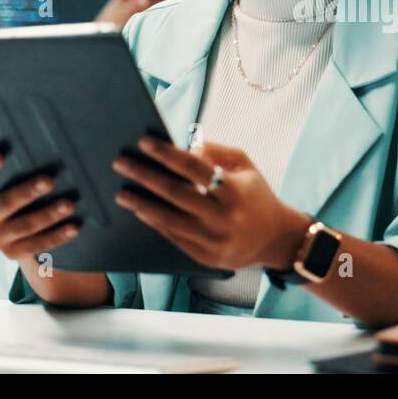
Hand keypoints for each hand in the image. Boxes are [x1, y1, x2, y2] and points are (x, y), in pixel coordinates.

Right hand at [0, 154, 79, 260]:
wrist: (28, 237)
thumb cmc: (29, 198)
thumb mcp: (21, 185)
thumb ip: (28, 171)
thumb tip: (59, 153)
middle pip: (5, 203)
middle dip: (27, 192)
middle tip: (48, 181)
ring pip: (24, 225)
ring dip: (48, 214)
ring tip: (68, 205)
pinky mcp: (13, 253)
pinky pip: (37, 244)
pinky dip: (57, 236)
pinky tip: (73, 228)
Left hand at [111, 138, 310, 271]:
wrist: (276, 239)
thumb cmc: (257, 196)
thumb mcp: (246, 167)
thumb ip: (218, 152)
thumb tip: (186, 149)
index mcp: (235, 190)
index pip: (194, 167)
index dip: (167, 153)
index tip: (144, 141)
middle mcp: (224, 217)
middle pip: (176, 193)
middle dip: (145, 176)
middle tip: (121, 163)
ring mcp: (214, 240)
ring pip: (170, 220)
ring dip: (142, 205)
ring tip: (122, 193)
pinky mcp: (207, 257)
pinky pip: (175, 238)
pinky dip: (156, 224)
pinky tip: (141, 212)